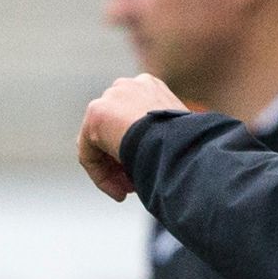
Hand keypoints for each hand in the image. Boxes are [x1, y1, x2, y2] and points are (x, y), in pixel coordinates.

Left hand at [77, 74, 184, 199]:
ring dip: (112, 170)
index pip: (132, 119)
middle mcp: (128, 86)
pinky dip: (100, 175)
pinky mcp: (96, 115)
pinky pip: (89, 153)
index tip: (144, 171)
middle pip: (113, 129)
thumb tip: (157, 159)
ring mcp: (110, 98)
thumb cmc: (187, 146)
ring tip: (126, 191)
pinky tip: (118, 191)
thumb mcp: (176, 137)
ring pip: (100, 142)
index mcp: (150, 88)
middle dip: (121, 161)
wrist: (178, 143)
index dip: (137, 150)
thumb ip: (159, 139)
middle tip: (132, 186)